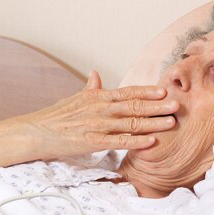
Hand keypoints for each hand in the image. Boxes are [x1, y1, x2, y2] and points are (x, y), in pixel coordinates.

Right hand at [20, 70, 178, 158]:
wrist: (36, 131)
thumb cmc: (55, 116)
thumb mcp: (75, 98)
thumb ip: (90, 87)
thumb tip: (96, 72)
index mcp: (98, 97)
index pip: (127, 92)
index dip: (147, 91)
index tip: (164, 90)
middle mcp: (100, 109)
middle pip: (134, 106)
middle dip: (157, 106)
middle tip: (177, 104)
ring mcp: (98, 125)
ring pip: (131, 123)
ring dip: (153, 123)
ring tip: (171, 122)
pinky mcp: (93, 142)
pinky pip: (120, 142)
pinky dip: (137, 142)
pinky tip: (151, 141)